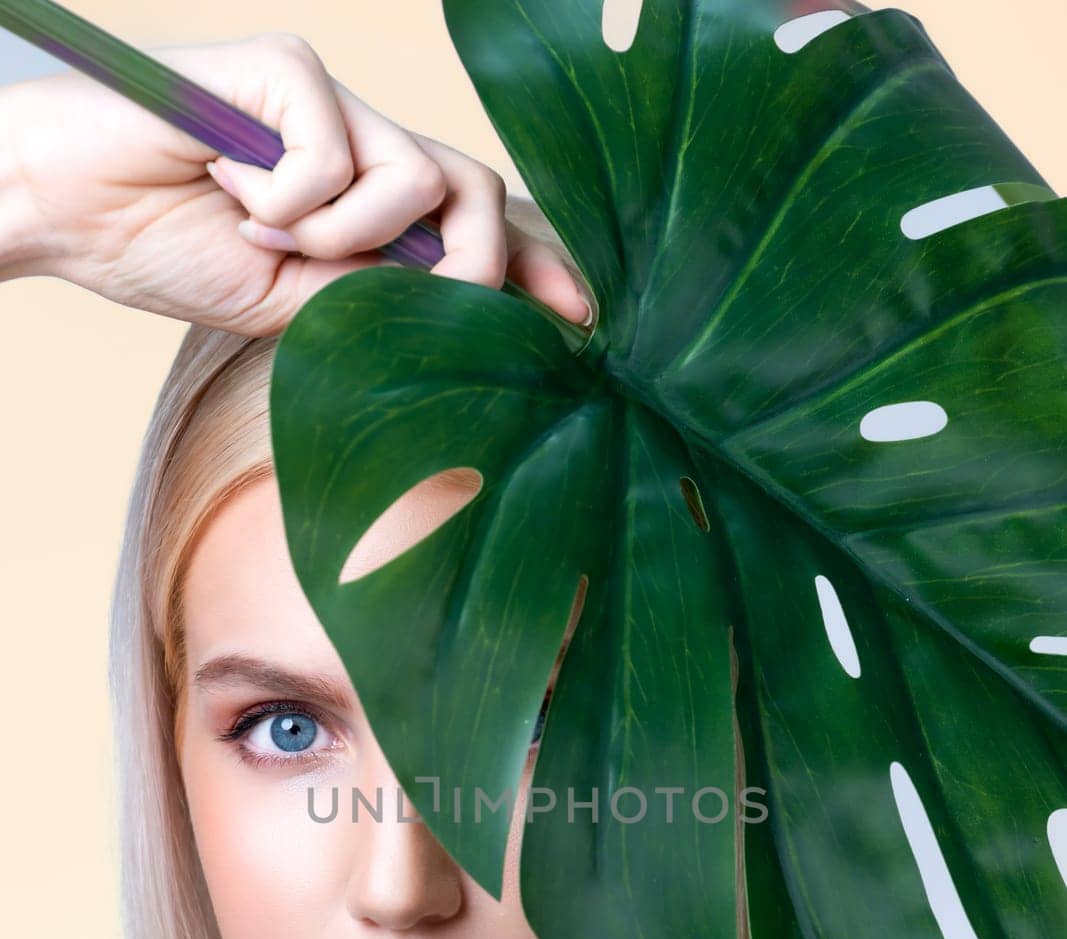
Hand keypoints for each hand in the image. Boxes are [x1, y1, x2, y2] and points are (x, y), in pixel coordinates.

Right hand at [1, 33, 592, 334]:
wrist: (73, 210)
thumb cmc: (174, 250)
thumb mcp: (296, 305)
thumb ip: (380, 299)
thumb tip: (472, 316)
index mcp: (368, 204)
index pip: (471, 222)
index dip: (532, 260)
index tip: (584, 314)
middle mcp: (361, 146)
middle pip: (475, 187)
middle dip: (476, 261)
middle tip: (427, 298)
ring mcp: (331, 104)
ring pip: (416, 181)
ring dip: (344, 239)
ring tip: (265, 234)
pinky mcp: (290, 72)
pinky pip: (337, 162)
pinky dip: (288, 204)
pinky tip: (230, 192)